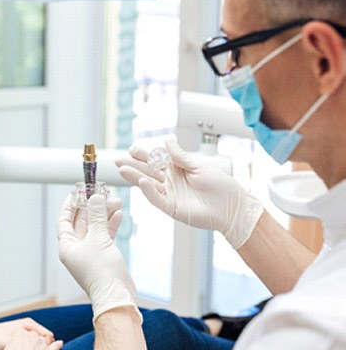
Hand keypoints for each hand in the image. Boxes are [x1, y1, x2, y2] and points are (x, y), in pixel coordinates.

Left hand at [57, 194, 140, 321]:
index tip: (77, 192)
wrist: (117, 295)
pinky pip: (105, 236)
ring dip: (104, 214)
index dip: (70, 205)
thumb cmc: (102, 271)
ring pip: (95, 228)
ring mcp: (90, 253)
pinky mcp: (103, 256)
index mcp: (67, 246)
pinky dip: (110, 225)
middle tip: (101, 193)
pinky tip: (118, 214)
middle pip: (82, 222)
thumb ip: (96, 215)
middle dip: (92, 207)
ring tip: (115, 201)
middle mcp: (76, 249)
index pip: (64, 220)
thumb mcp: (98, 237)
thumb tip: (95, 198)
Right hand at [116, 137, 263, 248]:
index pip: (155, 161)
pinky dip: (149, 191)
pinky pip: (157, 199)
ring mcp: (170, 195)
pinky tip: (142, 182)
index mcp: (176, 170)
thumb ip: (180, 156)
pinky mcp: (172, 208)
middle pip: (147, 172)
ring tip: (122, 169)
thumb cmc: (220, 186)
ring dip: (135, 177)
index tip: (132, 149)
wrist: (231, 206)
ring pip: (148, 185)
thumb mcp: (198, 166)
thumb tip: (167, 141)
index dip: (143, 155)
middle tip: (118, 159)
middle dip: (132, 165)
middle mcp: (170, 182)